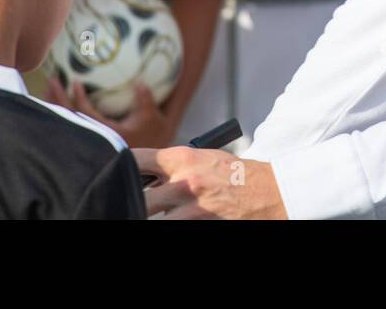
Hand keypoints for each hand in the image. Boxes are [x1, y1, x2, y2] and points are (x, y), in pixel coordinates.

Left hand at [46, 77, 180, 148]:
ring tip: (46, 88)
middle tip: (51, 80)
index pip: (86, 114)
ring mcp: (89, 140)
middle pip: (69, 118)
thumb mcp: (151, 118)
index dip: (78, 98)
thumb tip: (140, 82)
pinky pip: (69, 125)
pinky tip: (54, 102)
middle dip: (58, 99)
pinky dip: (60, 113)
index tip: (74, 81)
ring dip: (54, 105)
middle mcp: (94, 139)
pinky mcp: (88, 139)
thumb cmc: (149, 136)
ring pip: (66, 122)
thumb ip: (145, 101)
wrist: (146, 157)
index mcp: (106, 133)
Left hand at [135, 145, 287, 218]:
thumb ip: (177, 166)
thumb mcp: (206, 158)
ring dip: (154, 216)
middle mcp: (185, 181)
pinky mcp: (203, 224)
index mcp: (184, 158)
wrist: (273, 191)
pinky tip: (176, 219)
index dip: (121, 166)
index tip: (113, 171)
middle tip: (125, 203)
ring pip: (155, 218)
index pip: (137, 160)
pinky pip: (175, 226)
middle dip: (131, 201)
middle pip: (138, 197)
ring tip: (151, 211)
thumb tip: (146, 178)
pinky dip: (173, 223)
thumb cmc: (236, 174)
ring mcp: (193, 208)